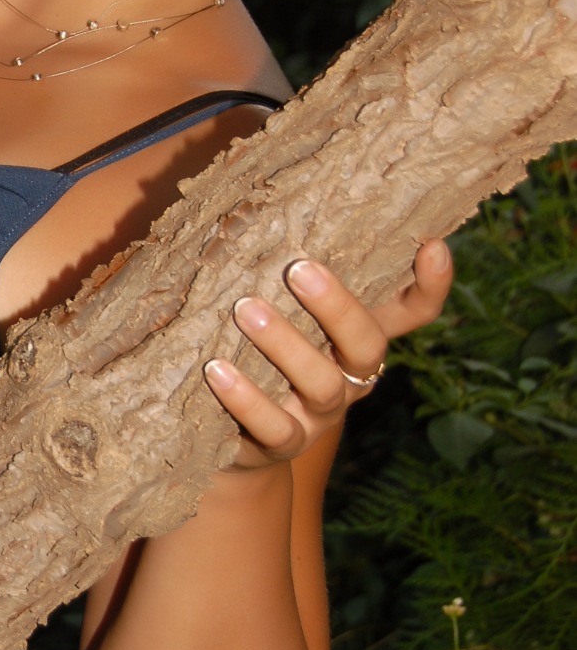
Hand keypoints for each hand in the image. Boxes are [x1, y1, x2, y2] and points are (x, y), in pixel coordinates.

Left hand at [202, 239, 452, 468]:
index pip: (413, 313)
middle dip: (337, 306)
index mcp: (358, 340)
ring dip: (285, 344)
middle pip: (367, 345)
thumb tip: (262, 204)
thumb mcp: (280, 316)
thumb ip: (285, 278)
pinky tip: (217, 369)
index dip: (432, 286)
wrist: (233, 443)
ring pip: (320, 384)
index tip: (431, 246)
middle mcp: (350, 378)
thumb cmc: (258, 358)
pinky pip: (272, 426)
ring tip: (246, 309)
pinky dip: (245, 398)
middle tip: (298, 268)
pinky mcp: (281, 445)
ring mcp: (319, 416)